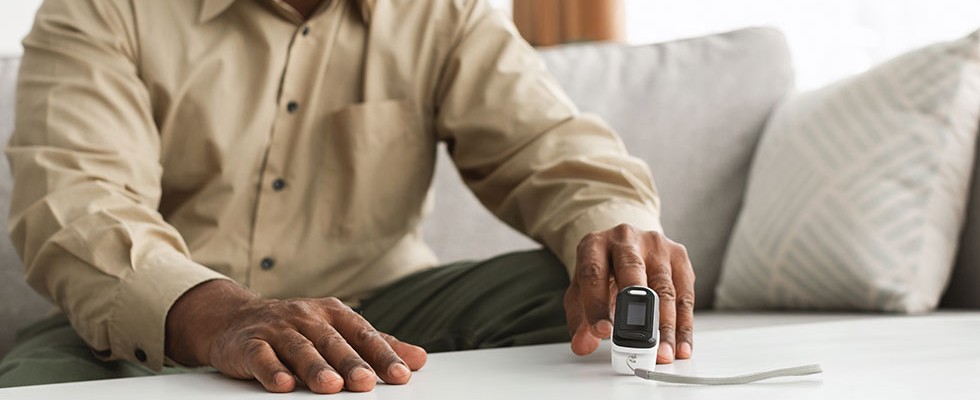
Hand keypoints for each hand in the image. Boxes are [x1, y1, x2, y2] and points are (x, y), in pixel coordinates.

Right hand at [165, 280, 426, 393]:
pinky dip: (272, 371)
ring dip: (315, 368)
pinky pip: (262, 357)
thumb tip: (419, 359)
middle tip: (367, 383)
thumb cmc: (297, 329)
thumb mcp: (338, 330)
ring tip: (331, 386)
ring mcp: (277, 330)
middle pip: (333, 342)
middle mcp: (307, 317)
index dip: (382, 354)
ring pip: (299, 349)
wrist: (235, 318)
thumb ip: (377, 345)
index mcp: (333, 313)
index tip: (402, 374)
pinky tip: (283, 385)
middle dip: (351, 363)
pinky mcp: (250, 344)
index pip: (362, 333)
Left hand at [564, 223, 694, 362]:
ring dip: (666, 327)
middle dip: (637, 313)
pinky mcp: (679, 257)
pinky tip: (680, 346)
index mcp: (595, 245)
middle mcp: (626, 239)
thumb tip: (582, 345)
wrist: (625, 245)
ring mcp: (656, 245)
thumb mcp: (582, 291)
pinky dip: (683, 325)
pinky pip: (684, 296)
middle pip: (633, 273)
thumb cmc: (603, 271)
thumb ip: (579, 319)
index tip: (602, 332)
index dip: (597, 304)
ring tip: (663, 353)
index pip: (593, 273)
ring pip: (664, 289)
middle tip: (641, 343)